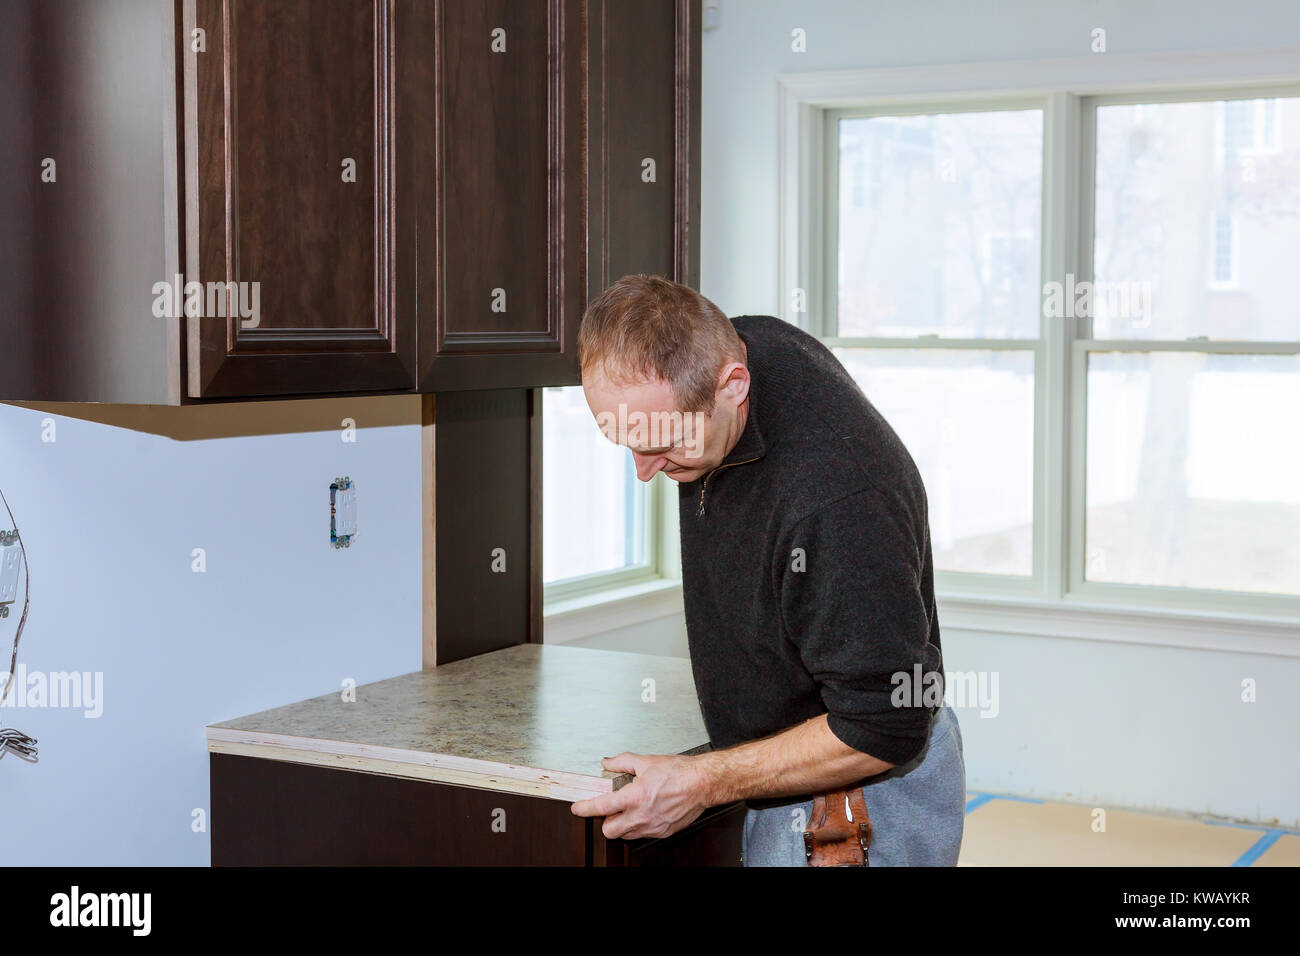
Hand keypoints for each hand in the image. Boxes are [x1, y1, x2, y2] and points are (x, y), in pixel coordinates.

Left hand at [570, 752, 710, 839]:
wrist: (702, 783)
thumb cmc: (679, 772)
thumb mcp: (646, 761)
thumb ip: (622, 762)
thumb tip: (608, 763)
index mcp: (636, 797)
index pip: (602, 807)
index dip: (586, 808)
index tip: (578, 808)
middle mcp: (642, 815)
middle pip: (610, 831)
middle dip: (606, 821)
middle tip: (611, 808)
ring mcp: (652, 826)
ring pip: (626, 835)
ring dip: (622, 824)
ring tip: (630, 808)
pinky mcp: (663, 832)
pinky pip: (643, 834)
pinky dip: (638, 825)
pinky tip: (645, 811)